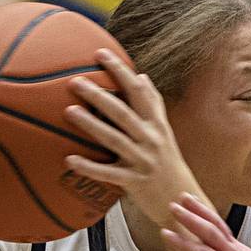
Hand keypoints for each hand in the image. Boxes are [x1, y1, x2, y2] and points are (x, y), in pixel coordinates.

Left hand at [63, 50, 198, 224]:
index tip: (100, 53)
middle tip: (76, 81)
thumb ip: (153, 105)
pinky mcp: (135, 182)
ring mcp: (143, 161)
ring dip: (91, 125)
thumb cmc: (168, 162)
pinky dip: (89, 167)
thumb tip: (141, 76)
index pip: (138, 91)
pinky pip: (109, 173)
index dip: (119, 71)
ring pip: (114, 139)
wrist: (181, 197)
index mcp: (157, 124)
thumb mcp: (164, 131)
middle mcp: (151, 139)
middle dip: (99, 95)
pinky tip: (69, 160)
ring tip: (69, 111)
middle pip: (123, 113)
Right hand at [163, 193, 250, 250]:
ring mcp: (238, 250)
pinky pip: (222, 228)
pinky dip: (210, 216)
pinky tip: (200, 210)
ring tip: (183, 197)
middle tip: (172, 207)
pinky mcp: (240, 247)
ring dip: (200, 210)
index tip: (167, 233)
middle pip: (210, 233)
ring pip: (217, 225)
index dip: (184, 244)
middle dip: (190, 219)